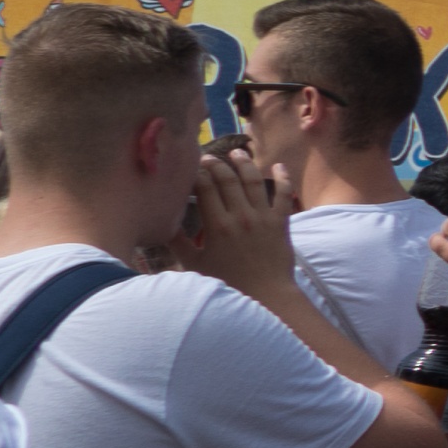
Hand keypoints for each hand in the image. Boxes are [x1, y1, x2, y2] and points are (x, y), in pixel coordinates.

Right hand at [179, 150, 303, 303]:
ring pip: (254, 181)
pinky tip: (278, 166)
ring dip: (245, 164)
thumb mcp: (195, 264)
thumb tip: (162, 224)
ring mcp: (263, 217)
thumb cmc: (227, 283)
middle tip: (208, 157)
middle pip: (227, 180)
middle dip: (216, 164)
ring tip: (237, 152)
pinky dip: (283, 178)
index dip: (197, 174)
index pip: (205, 188)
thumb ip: (178, 243)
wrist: (266, 295)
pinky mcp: (282, 223)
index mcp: (218, 225)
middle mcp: (241, 216)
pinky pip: (284, 194)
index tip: (190, 166)